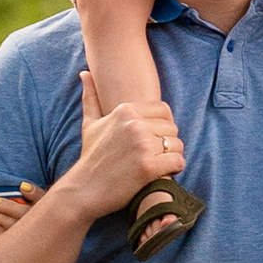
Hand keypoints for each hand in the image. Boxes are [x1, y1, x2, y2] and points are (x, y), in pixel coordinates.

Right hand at [62, 69, 185, 213]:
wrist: (84, 189)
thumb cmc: (90, 157)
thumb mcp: (90, 123)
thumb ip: (90, 97)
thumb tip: (85, 73)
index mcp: (126, 110)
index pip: (164, 110)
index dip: (163, 126)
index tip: (154, 140)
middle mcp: (135, 124)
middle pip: (172, 128)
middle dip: (168, 143)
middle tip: (155, 155)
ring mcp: (142, 145)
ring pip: (178, 145)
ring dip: (172, 156)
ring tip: (159, 165)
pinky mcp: (148, 167)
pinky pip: (178, 161)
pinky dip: (175, 169)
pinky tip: (162, 174)